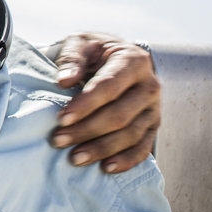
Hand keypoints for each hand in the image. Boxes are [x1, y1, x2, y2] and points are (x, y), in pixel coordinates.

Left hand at [48, 33, 159, 172]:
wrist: (111, 58)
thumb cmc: (91, 52)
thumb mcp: (79, 44)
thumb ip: (71, 58)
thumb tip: (64, 80)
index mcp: (133, 60)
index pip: (109, 86)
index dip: (85, 105)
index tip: (61, 119)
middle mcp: (149, 85)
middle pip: (120, 115)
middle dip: (87, 130)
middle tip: (58, 140)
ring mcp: (153, 108)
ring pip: (131, 134)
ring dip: (101, 149)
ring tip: (74, 157)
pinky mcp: (152, 125)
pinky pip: (143, 147)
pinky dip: (126, 160)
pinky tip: (106, 168)